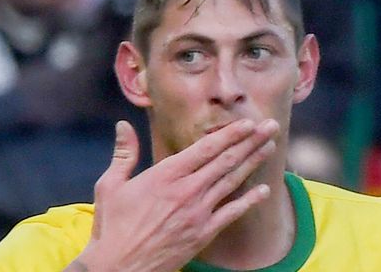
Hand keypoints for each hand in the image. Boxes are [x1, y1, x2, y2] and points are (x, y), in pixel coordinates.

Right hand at [68, 118, 278, 271]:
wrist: (119, 267)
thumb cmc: (112, 226)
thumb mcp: (111, 185)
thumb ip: (123, 153)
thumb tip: (123, 125)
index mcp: (165, 175)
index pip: (205, 148)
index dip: (230, 133)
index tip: (247, 123)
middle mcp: (187, 190)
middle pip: (226, 160)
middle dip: (250, 141)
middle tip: (270, 127)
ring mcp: (198, 213)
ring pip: (232, 182)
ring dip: (253, 163)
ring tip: (270, 148)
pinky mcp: (203, 233)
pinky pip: (232, 214)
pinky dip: (250, 201)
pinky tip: (264, 190)